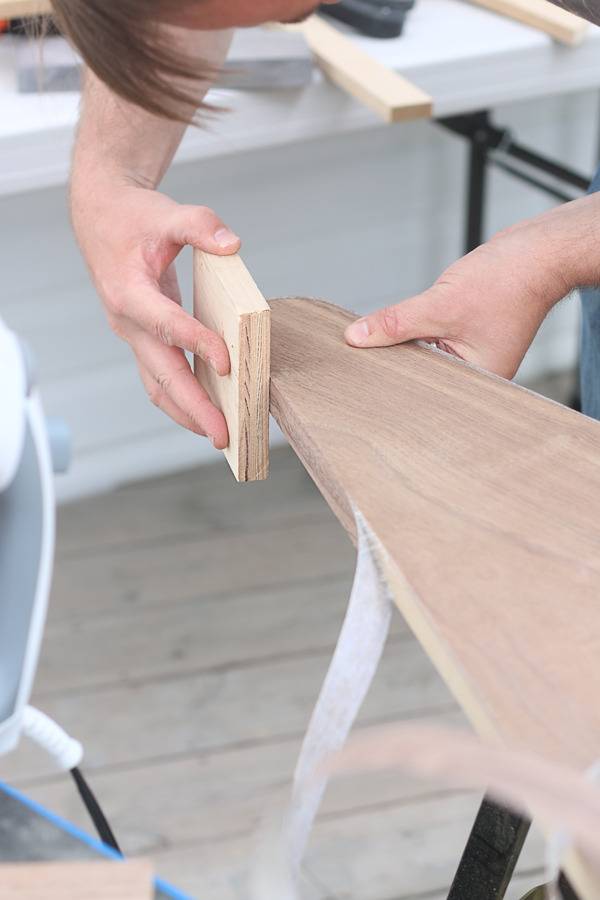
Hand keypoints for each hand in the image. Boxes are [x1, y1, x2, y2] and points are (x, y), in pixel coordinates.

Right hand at [71, 180, 239, 446]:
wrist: (102, 220)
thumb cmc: (134, 218)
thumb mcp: (166, 212)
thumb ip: (199, 225)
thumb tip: (231, 244)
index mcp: (129, 292)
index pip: (166, 325)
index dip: (196, 345)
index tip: (227, 363)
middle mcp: (128, 322)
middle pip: (161, 374)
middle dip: (193, 407)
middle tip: (224, 433)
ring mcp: (134, 336)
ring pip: (157, 385)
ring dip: (187, 413)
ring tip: (219, 436)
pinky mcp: (143, 341)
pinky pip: (160, 378)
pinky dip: (183, 399)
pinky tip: (209, 413)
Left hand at [344, 217, 571, 378]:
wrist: (539, 249)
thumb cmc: (508, 281)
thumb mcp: (440, 305)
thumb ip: (395, 323)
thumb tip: (355, 337)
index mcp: (479, 379)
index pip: (423, 387)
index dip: (392, 377)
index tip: (360, 372)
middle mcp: (477, 371)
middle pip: (422, 372)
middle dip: (395, 357)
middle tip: (359, 355)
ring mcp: (473, 351)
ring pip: (424, 352)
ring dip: (404, 339)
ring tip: (375, 338)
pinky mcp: (467, 332)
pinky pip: (431, 335)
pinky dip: (416, 327)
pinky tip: (400, 322)